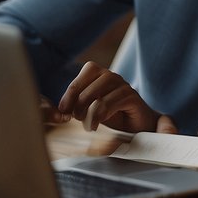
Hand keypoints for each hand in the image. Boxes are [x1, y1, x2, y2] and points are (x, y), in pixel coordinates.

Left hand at [58, 61, 175, 132]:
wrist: (137, 126)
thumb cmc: (112, 116)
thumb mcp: (91, 109)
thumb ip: (78, 104)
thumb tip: (60, 110)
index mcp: (102, 75)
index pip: (86, 71)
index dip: (72, 90)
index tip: (64, 110)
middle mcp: (113, 76)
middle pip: (91, 82)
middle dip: (78, 103)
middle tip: (76, 118)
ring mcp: (124, 86)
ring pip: (100, 92)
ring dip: (88, 111)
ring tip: (87, 124)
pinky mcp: (132, 98)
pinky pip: (111, 103)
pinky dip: (99, 116)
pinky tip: (96, 126)